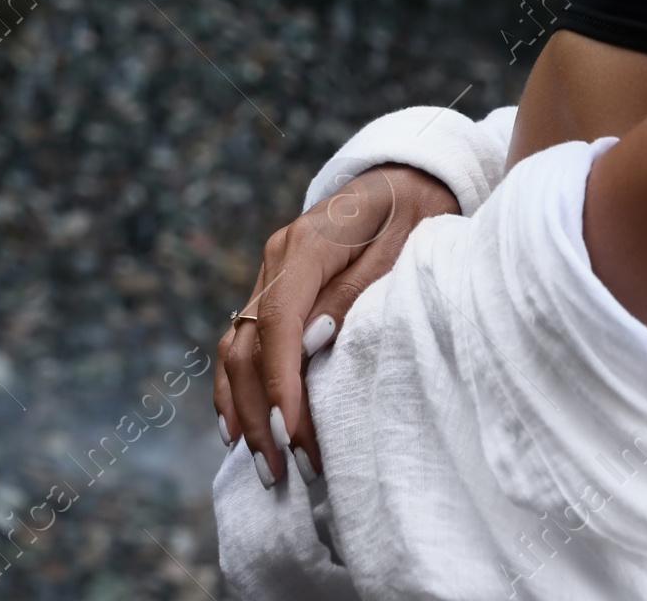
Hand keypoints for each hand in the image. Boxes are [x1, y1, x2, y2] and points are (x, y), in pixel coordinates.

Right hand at [215, 163, 460, 485]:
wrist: (405, 176)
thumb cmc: (413, 212)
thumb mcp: (402, 245)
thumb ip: (356, 292)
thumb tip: (313, 342)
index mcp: (309, 241)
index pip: (279, 321)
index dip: (281, 384)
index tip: (294, 436)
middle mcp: (277, 257)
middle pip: (249, 344)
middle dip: (262, 413)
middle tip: (284, 470)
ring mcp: (268, 272)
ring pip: (235, 347)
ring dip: (244, 410)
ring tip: (266, 466)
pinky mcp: (271, 288)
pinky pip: (239, 340)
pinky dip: (233, 387)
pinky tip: (236, 429)